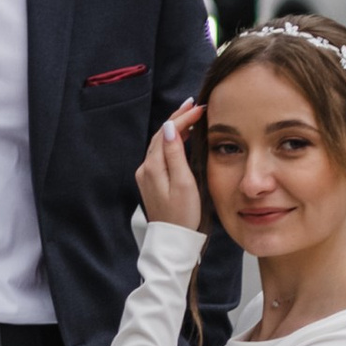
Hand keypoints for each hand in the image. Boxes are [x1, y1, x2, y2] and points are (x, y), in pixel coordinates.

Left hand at [136, 99, 203, 231]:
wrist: (173, 240)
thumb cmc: (183, 214)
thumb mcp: (183, 183)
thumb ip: (175, 154)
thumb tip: (168, 127)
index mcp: (152, 167)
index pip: (167, 133)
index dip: (183, 118)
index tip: (200, 108)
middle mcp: (145, 168)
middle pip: (161, 135)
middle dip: (178, 118)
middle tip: (195, 105)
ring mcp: (147, 175)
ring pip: (160, 143)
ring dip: (174, 128)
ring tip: (190, 115)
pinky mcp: (151, 181)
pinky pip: (160, 154)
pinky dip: (171, 141)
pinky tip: (182, 138)